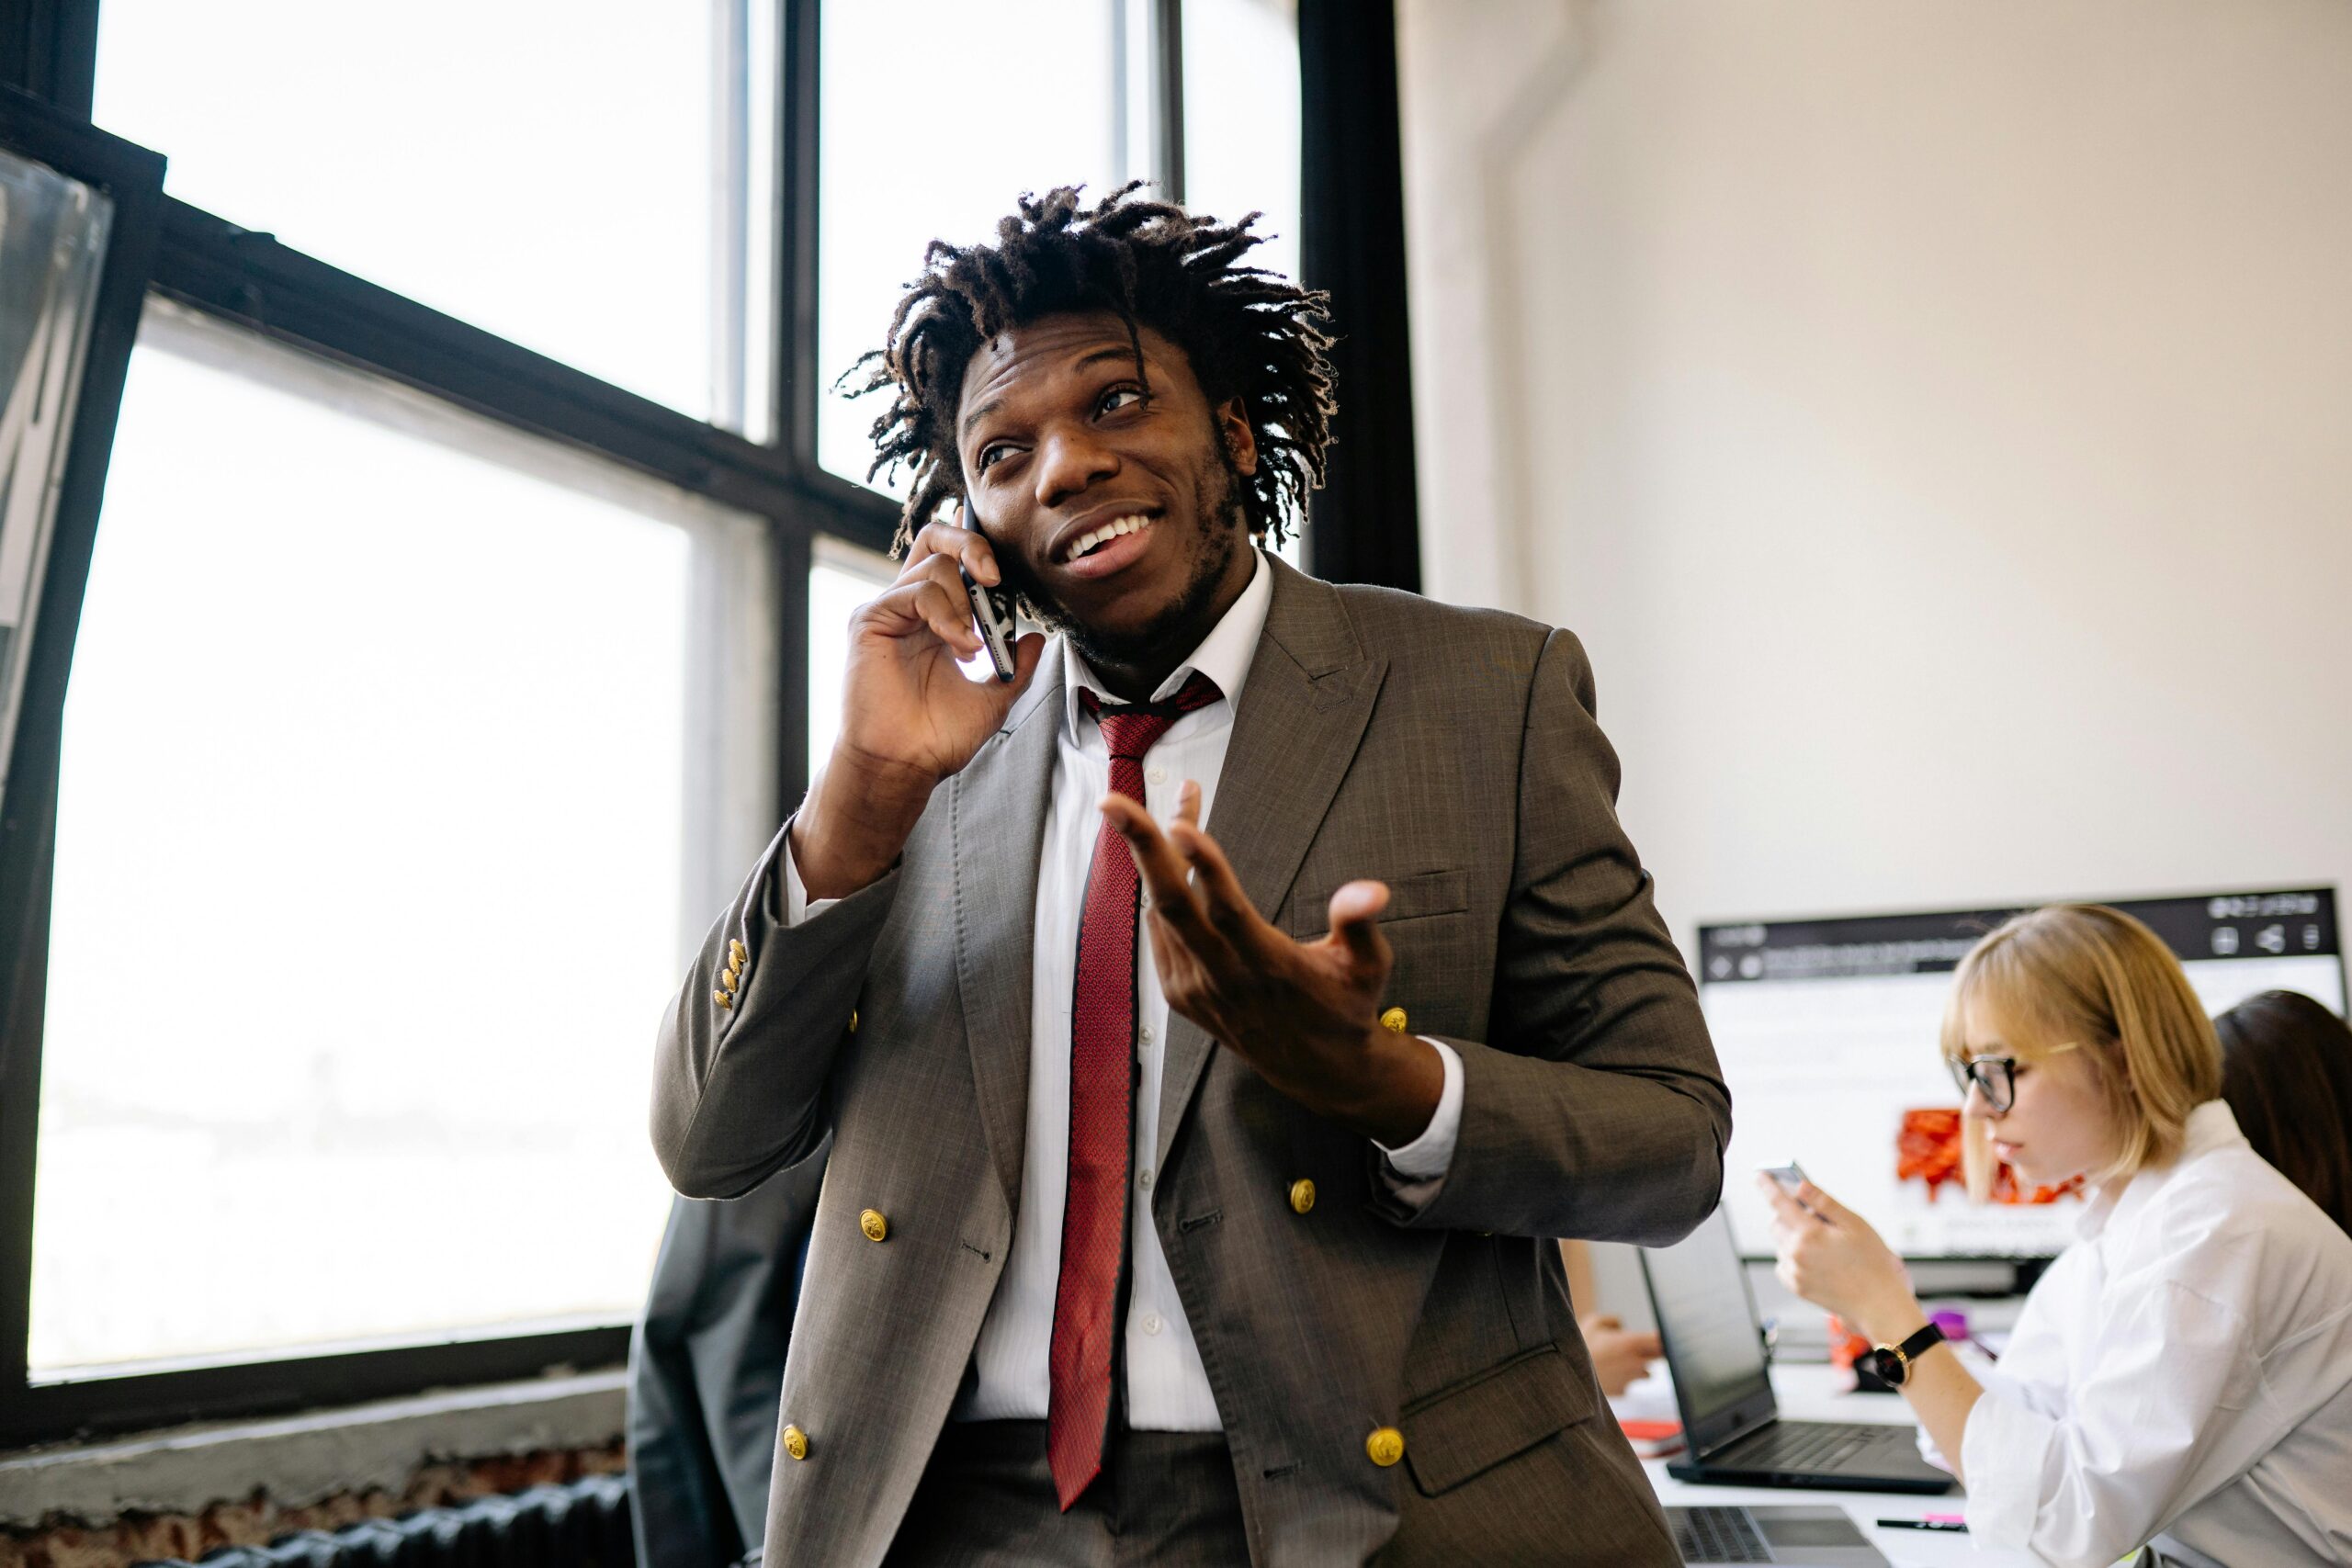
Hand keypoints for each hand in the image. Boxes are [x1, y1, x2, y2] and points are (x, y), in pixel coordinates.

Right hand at [794, 505, 1045, 897]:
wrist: (905, 765)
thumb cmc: (939, 736)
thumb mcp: (995, 697)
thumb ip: (1018, 666)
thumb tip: (1039, 637)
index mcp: (936, 617)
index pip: (952, 559)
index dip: (977, 550)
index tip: (1006, 575)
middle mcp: (910, 606)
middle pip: (936, 540)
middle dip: (973, 546)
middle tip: (995, 577)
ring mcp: (889, 611)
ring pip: (933, 564)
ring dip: (965, 601)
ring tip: (972, 645)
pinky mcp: (870, 620)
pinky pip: (916, 592)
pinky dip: (946, 613)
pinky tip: (959, 646)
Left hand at [1102, 782, 1444, 1146]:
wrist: (1314, 1069)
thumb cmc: (1344, 1006)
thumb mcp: (1367, 967)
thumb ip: (1358, 924)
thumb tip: (1372, 891)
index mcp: (1270, 967)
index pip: (1228, 911)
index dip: (1204, 865)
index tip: (1182, 823)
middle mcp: (1224, 978)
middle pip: (1172, 905)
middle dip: (1141, 848)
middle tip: (1114, 801)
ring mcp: (1195, 988)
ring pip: (1163, 911)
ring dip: (1157, 854)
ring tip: (1179, 800)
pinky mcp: (1179, 994)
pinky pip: (1160, 932)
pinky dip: (1161, 891)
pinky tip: (1175, 853)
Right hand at [1579, 1313, 1662, 1397]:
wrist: (1568, 1378)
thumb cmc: (1581, 1347)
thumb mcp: (1593, 1323)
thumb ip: (1612, 1320)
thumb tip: (1622, 1326)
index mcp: (1632, 1343)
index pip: (1662, 1339)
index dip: (1668, 1336)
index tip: (1668, 1333)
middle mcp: (1637, 1362)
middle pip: (1663, 1356)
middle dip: (1660, 1351)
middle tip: (1653, 1346)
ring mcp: (1632, 1378)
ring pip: (1648, 1373)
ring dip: (1640, 1367)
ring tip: (1621, 1361)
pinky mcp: (1624, 1391)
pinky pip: (1630, 1384)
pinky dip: (1625, 1380)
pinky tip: (1610, 1374)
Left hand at [1754, 1173, 1923, 1346]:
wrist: (1878, 1304)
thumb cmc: (1872, 1262)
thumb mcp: (1854, 1224)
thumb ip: (1824, 1202)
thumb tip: (1801, 1186)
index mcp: (1810, 1233)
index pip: (1779, 1202)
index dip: (1768, 1185)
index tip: (1761, 1175)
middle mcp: (1796, 1253)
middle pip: (1777, 1223)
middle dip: (1788, 1214)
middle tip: (1813, 1217)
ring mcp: (1794, 1272)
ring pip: (1781, 1243)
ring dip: (1792, 1236)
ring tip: (1822, 1243)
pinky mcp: (1796, 1287)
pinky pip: (1784, 1264)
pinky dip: (1793, 1257)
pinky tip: (1817, 1259)